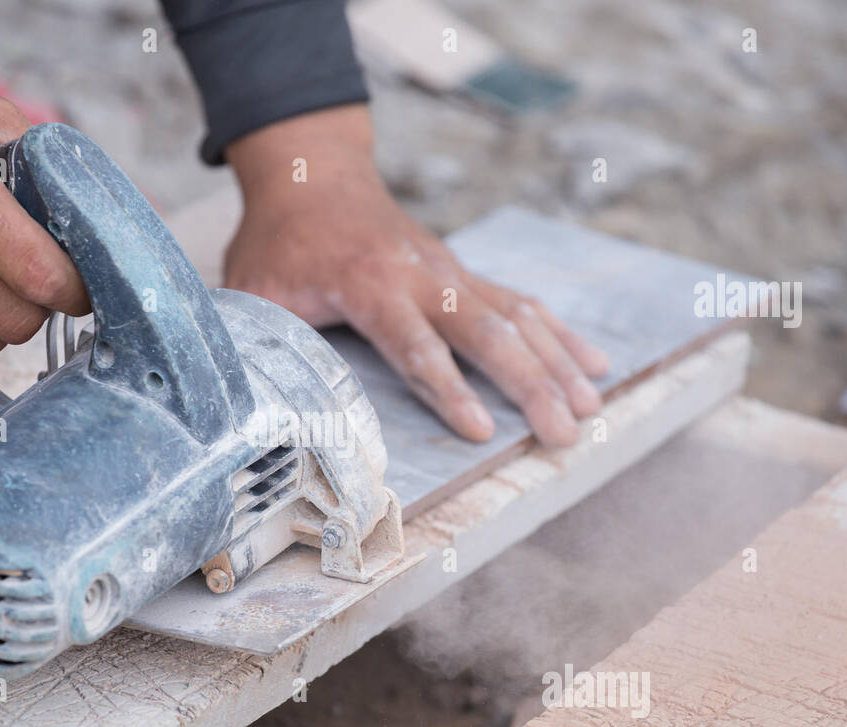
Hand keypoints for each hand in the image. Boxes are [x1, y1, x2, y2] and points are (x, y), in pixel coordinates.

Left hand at [224, 106, 608, 445]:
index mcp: (368, 285)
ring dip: (557, 364)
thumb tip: (258, 401)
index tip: (481, 430)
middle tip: (563, 433)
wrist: (314, 172)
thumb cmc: (281, 241)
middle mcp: (422, 276)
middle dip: (529, 385)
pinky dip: (560, 335)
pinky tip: (592, 363)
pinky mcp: (464, 274)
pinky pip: (522, 303)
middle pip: (486, 333)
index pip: (415, 345)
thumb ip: (263, 340)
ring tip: (590, 408)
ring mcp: (450, 272)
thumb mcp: (254, 290)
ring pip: (517, 317)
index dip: (448, 389)